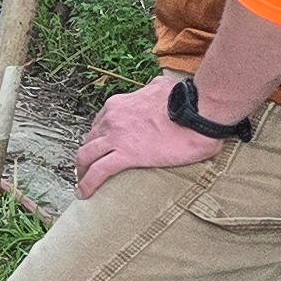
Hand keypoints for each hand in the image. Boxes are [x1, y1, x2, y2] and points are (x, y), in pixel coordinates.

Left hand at [74, 74, 221, 195]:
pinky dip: (88, 183)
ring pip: (87, 155)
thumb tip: (159, 89)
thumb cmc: (188, 100)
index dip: (97, 137)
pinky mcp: (126, 154)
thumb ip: (155, 89)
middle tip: (86, 168)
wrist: (198, 110)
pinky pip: (99, 171)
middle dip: (85, 154)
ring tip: (82, 183)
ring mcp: (116, 136)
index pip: (100, 123)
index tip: (99, 146)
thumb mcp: (163, 87)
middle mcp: (112, 118)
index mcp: (120, 104)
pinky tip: (85, 193)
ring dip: (82, 170)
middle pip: (89, 139)